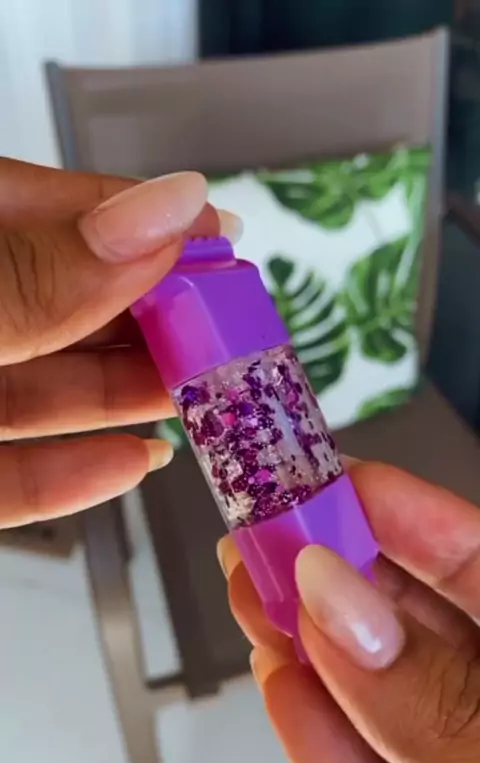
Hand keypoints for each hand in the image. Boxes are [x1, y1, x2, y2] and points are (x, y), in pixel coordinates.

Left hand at [0, 157, 238, 527]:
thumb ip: (41, 271)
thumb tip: (163, 213)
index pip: (41, 208)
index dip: (131, 218)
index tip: (214, 236)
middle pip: (53, 306)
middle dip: (142, 319)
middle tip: (221, 329)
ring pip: (33, 394)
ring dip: (121, 397)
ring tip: (198, 395)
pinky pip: (1, 478)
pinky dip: (65, 476)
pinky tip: (130, 463)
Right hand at [219, 462, 479, 762]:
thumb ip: (438, 702)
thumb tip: (340, 604)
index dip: (419, 523)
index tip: (344, 482)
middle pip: (422, 638)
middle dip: (341, 582)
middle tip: (274, 533)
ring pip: (384, 716)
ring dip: (310, 656)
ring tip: (256, 598)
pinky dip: (321, 751)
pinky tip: (282, 690)